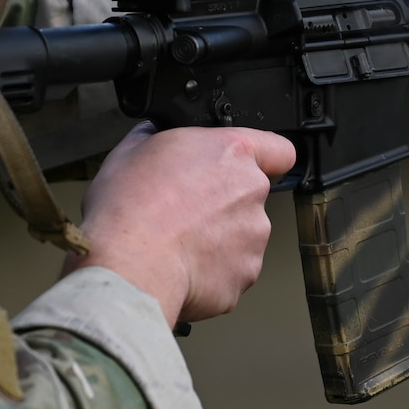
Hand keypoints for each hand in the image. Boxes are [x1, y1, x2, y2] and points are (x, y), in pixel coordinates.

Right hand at [67, 123, 296, 324]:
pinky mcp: (245, 273)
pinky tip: (182, 267)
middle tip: (186, 211)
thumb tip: (151, 134)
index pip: (278, 149)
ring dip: (219, 238)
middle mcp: (251, 191)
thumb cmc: (129, 208)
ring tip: (179, 243)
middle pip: (249, 194)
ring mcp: (253, 236)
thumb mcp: (129, 151)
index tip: (249, 167)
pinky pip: (232, 269)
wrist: (130, 265)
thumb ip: (154, 137)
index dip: (266, 158)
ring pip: (243, 234)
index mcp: (231, 153)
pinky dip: (213, 270)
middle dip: (224, 203)